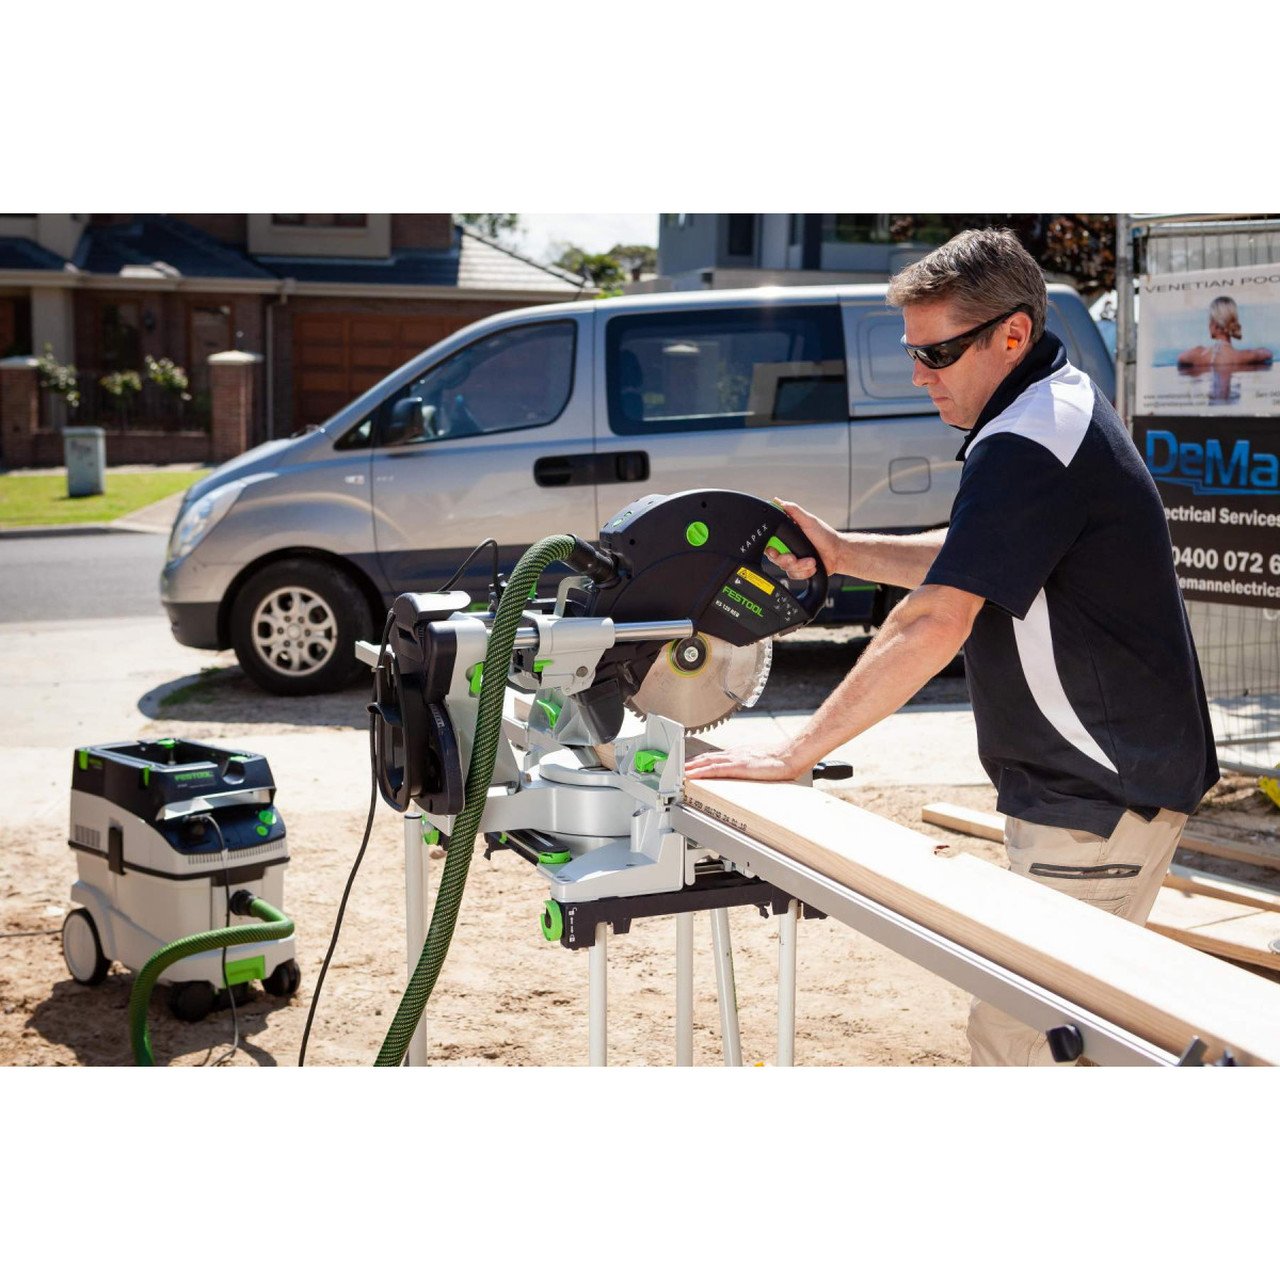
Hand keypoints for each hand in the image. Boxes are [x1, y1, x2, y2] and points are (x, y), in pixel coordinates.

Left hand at [683, 744, 802, 782]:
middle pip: (705, 758)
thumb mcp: (759, 763)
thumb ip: (748, 767)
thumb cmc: (780, 760)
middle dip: (689, 764)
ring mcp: (735, 759)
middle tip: (673, 769)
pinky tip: (692, 775)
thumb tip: (744, 775)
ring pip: (706, 762)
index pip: (712, 757)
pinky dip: (701, 771)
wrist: (791, 755)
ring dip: (690, 767)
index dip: (697, 762)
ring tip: (677, 773)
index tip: (685, 766)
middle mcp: (733, 754)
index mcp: (738, 754)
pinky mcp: (739, 766)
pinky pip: (715, 769)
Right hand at [765, 499, 842, 579]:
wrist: (838, 554)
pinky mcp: (799, 570)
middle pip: (774, 558)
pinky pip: (794, 575)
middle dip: (785, 559)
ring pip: (785, 568)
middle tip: (793, 558)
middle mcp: (787, 548)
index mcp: (786, 535)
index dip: (769, 548)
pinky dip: (804, 571)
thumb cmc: (825, 536)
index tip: (775, 550)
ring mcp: (793, 560)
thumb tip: (777, 501)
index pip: (768, 542)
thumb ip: (792, 511)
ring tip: (811, 561)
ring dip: (799, 565)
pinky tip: (812, 565)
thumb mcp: (808, 520)